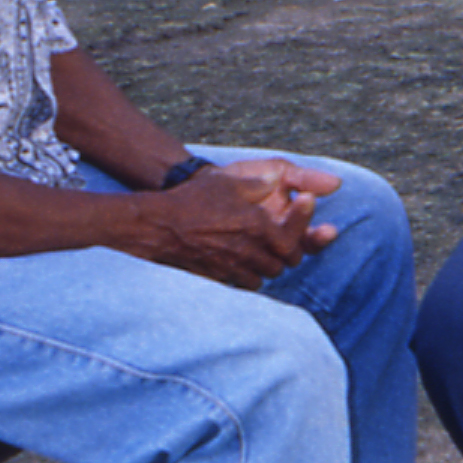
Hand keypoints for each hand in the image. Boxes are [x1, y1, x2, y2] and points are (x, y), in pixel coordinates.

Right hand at [136, 156, 340, 289]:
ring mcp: (233, 268)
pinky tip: (246, 262)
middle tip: (286, 235)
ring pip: (266, 275)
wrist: (157, 226)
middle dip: (290, 249)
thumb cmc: (191, 201)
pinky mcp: (218, 278)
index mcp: (256, 227)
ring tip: (267, 250)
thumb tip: (276, 179)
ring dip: (271, 263)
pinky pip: (245, 283)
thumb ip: (258, 183)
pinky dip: (251, 275)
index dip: (303, 224)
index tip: (304, 208)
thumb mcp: (227, 183)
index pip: (294, 238)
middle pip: (285, 261)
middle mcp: (248, 251)